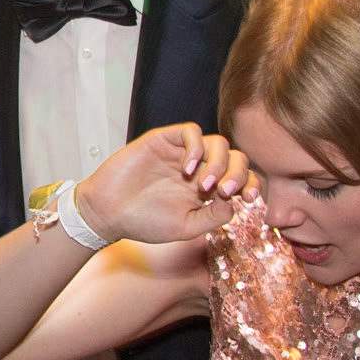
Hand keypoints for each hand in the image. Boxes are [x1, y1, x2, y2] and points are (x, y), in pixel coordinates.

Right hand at [73, 123, 253, 245]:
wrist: (107, 212)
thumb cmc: (143, 222)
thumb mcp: (186, 227)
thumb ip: (213, 216)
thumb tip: (235, 201)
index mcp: (207, 189)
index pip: (241, 178)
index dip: (252, 185)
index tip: (249, 199)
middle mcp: (198, 168)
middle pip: (235, 158)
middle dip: (237, 174)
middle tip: (223, 191)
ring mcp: (181, 153)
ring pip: (218, 143)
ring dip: (218, 163)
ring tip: (204, 184)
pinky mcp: (163, 140)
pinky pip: (190, 131)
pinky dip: (196, 147)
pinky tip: (187, 168)